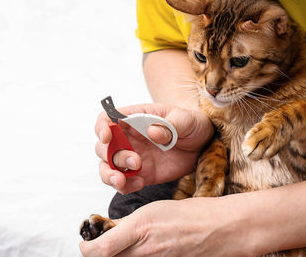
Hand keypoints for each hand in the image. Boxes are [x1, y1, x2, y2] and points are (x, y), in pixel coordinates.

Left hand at [79, 197, 253, 256]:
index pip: (102, 250)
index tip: (85, 243)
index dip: (88, 249)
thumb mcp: (154, 209)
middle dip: (101, 253)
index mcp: (141, 228)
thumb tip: (110, 228)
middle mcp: (146, 251)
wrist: (218, 229)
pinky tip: (142, 251)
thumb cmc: (189, 214)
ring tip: (124, 245)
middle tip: (101, 244)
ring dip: (118, 255)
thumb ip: (129, 223)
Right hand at [94, 103, 213, 193]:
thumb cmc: (193, 125)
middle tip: (134, 162)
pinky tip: (139, 184)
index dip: (102, 127)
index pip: (107, 119)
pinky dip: (125, 186)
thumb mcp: (187, 120)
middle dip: (111, 156)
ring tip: (123, 181)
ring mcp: (132, 157)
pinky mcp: (140, 174)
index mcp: (135, 118)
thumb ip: (171, 124)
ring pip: (107, 167)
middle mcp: (128, 138)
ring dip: (110, 175)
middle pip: (103, 147)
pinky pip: (123, 183)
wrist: (204, 146)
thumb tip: (152, 131)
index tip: (107, 137)